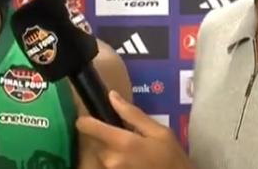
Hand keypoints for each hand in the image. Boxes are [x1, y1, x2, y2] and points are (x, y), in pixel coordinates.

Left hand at [76, 91, 193, 168]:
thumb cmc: (172, 158)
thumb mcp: (160, 132)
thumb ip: (133, 114)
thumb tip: (112, 96)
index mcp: (122, 142)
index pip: (88, 127)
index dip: (85, 120)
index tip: (89, 117)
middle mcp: (111, 159)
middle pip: (94, 142)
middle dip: (104, 137)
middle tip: (124, 137)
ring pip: (100, 155)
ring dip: (109, 151)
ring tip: (131, 152)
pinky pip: (107, 167)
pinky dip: (115, 162)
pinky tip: (132, 162)